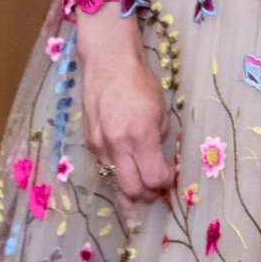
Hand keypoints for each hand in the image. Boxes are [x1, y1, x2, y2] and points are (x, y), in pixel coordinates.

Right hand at [81, 45, 173, 225]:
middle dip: (146, 196)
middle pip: (131, 190)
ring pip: (114, 182)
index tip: (170, 180)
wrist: (109, 65)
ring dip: (129, 190)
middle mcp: (117, 146)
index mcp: (140, 135)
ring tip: (141, 192)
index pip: (153, 177)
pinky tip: (126, 169)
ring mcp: (100, 146)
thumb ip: (159, 137)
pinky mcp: (89, 144)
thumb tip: (159, 159)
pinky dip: (117, 172)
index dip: (164, 183)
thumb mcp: (161, 109)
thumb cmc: (140, 82)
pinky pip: (105, 167)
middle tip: (156, 194)